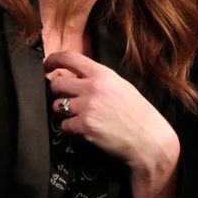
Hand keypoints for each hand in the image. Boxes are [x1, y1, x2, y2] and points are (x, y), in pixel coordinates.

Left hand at [44, 51, 179, 197]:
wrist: (150, 139)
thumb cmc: (138, 114)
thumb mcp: (121, 87)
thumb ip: (98, 80)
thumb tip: (72, 78)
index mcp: (103, 74)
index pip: (69, 58)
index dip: (52, 60)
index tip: (47, 66)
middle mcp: (93, 87)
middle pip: (56, 84)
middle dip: (59, 94)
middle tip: (70, 102)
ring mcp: (87, 107)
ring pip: (57, 107)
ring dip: (65, 114)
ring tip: (83, 119)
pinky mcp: (84, 126)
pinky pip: (64, 126)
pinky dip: (72, 130)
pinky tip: (87, 131)